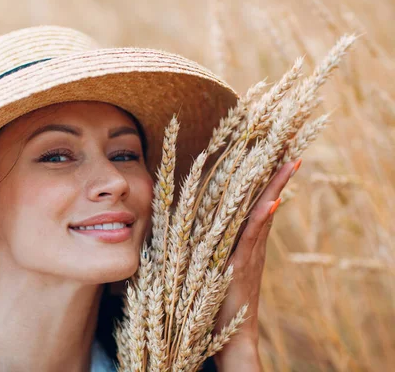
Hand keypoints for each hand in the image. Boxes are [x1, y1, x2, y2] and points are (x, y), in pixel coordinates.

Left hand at [213, 159, 300, 370]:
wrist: (230, 336)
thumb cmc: (216, 301)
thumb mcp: (212, 265)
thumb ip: (208, 245)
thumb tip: (192, 224)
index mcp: (243, 241)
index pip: (256, 203)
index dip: (264, 180)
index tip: (274, 155)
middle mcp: (252, 243)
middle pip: (266, 202)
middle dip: (277, 176)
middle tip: (291, 149)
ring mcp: (251, 253)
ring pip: (263, 213)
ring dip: (275, 188)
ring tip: (289, 163)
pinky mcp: (242, 265)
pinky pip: (251, 237)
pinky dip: (260, 220)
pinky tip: (270, 203)